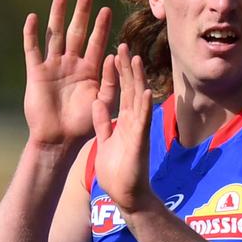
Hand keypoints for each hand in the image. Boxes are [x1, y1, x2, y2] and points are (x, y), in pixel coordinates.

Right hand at [23, 0, 113, 146]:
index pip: (96, 43)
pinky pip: (33, 49)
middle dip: (81, 13)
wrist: (58, 140)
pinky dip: (32, 34)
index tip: (106, 9)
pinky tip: (33, 18)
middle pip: (76, 33)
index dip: (101, 27)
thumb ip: (110, 81)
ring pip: (55, 35)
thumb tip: (112, 56)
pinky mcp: (36, 73)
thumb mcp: (103, 102)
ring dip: (57, 16)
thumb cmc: (83, 126)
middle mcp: (71, 65)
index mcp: (89, 71)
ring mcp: (53, 67)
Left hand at [91, 43, 154, 213]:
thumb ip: (101, 122)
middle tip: (124, 45)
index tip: (114, 53)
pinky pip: (142, 122)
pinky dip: (144, 107)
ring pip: (137, 100)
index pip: (121, 91)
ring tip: (135, 58)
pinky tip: (145, 91)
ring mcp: (138, 130)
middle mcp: (133, 122)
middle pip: (130, 89)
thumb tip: (96, 103)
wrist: (126, 196)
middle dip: (127, 68)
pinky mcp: (139, 142)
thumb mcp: (104, 141)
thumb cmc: (116, 171)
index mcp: (123, 121)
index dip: (118, 73)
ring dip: (137, 79)